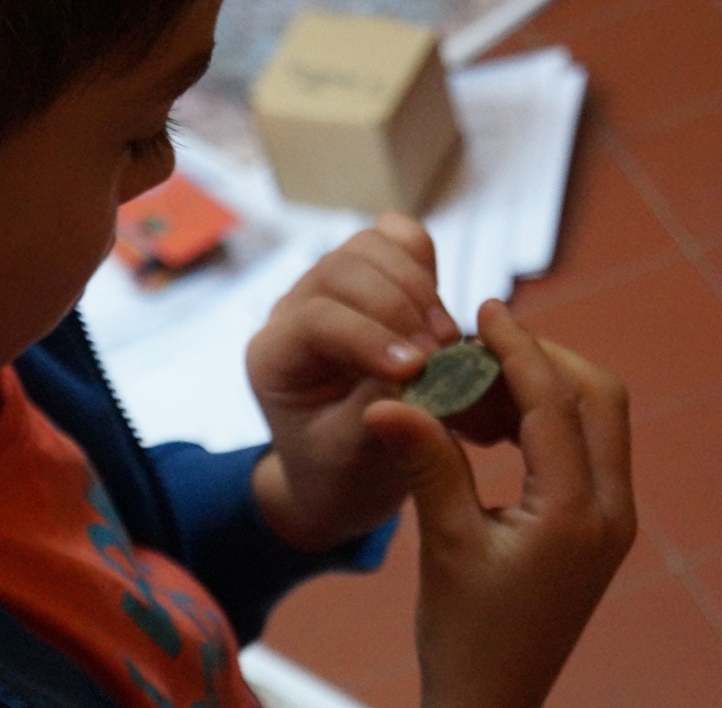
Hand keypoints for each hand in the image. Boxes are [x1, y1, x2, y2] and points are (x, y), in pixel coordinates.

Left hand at [247, 213, 460, 551]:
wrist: (342, 478)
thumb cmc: (342, 473)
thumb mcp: (355, 454)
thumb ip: (381, 404)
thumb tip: (423, 359)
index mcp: (273, 356)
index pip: (317, 319)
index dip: (370, 336)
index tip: (416, 370)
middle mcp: (292, 313)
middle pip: (342, 268)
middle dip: (400, 306)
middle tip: (442, 356)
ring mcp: (328, 291)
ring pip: (368, 247)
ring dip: (417, 285)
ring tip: (447, 340)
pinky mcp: (368, 285)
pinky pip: (393, 243)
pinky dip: (422, 260)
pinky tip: (440, 304)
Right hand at [367, 299, 635, 707]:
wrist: (492, 700)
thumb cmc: (465, 634)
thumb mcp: (442, 545)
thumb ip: (426, 464)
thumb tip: (388, 398)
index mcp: (577, 514)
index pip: (555, 405)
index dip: (519, 349)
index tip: (486, 308)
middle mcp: (609, 512)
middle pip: (599, 398)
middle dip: (546, 357)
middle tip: (486, 338)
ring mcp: (609, 520)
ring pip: (596, 419)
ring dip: (547, 384)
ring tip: (483, 370)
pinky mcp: (595, 528)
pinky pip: (583, 447)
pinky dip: (545, 417)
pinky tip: (494, 417)